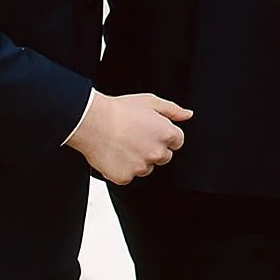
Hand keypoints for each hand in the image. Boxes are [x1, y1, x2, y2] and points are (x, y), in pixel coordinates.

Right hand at [64, 92, 191, 184]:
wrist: (92, 122)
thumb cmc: (119, 110)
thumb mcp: (150, 102)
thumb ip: (173, 110)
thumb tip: (188, 115)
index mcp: (167, 134)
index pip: (177, 142)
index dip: (164, 136)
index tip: (151, 132)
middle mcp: (157, 153)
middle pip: (164, 157)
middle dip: (153, 149)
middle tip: (136, 138)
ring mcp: (141, 167)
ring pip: (146, 168)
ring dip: (138, 160)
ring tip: (123, 145)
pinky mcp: (125, 177)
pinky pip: (128, 176)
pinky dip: (122, 169)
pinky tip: (114, 154)